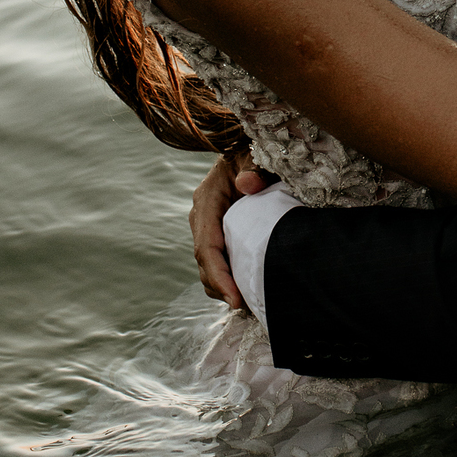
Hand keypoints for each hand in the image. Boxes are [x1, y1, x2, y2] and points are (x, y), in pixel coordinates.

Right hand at [189, 152, 271, 307]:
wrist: (246, 150)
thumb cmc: (251, 153)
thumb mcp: (254, 156)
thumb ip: (253, 170)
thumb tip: (247, 184)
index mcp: (207, 200)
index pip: (207, 245)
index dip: (218, 274)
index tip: (234, 296)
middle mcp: (202, 215)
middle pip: (204, 260)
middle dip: (220, 286)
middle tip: (243, 306)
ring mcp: (207, 225)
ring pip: (207, 264)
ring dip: (221, 286)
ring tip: (244, 303)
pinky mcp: (217, 232)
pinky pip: (216, 259)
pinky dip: (225, 277)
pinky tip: (242, 289)